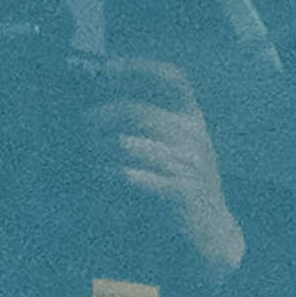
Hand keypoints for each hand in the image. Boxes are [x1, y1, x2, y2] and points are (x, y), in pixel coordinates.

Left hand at [86, 56, 247, 279]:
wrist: (211, 229)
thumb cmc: (184, 182)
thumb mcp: (177, 146)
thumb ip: (151, 123)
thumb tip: (103, 103)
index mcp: (192, 119)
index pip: (174, 80)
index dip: (142, 68)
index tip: (109, 67)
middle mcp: (192, 136)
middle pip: (137, 112)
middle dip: (102, 116)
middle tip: (83, 124)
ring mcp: (187, 163)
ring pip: (127, 144)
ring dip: (99, 148)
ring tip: (88, 153)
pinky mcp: (177, 191)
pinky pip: (130, 175)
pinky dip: (108, 173)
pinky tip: (101, 174)